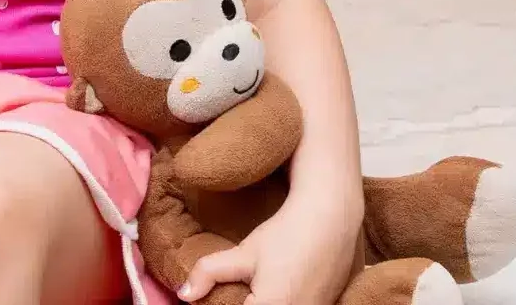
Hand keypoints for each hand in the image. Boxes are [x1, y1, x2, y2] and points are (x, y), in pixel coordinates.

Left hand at [179, 193, 361, 304]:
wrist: (332, 220)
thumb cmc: (286, 236)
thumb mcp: (242, 253)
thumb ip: (208, 274)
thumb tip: (183, 294)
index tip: (208, 298)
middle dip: (236, 304)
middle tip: (227, 292)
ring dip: (256, 303)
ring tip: (248, 289)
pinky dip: (275, 303)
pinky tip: (267, 291)